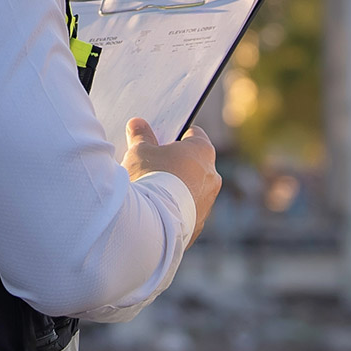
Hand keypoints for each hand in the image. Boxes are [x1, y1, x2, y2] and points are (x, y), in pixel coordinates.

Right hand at [124, 117, 221, 237]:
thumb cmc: (148, 178)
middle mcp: (212, 177)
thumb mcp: (139, 151)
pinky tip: (155, 212)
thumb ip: (140, 136)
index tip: (160, 140)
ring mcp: (207, 203)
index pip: (194, 134)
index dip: (175, 135)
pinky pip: (187, 213)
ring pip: (192, 191)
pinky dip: (174, 211)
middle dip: (176, 164)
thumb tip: (137, 124)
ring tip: (151, 193)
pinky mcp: (198, 225)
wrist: (150, 223)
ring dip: (177, 190)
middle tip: (152, 166)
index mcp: (202, 151)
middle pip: (194, 164)